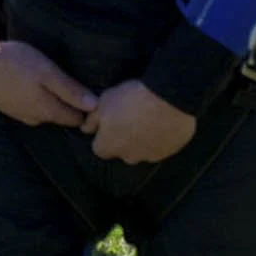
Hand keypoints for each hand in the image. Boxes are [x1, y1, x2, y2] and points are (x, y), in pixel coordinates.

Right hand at [0, 30, 95, 127]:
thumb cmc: (14, 63)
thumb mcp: (47, 72)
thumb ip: (70, 90)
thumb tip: (95, 106)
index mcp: (48, 110)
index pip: (76, 119)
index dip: (87, 109)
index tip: (93, 93)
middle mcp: (35, 118)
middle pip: (61, 116)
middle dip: (71, 106)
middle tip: (78, 86)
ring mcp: (20, 114)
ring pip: (45, 112)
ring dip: (52, 101)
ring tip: (56, 84)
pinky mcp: (8, 107)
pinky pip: (30, 107)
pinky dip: (36, 99)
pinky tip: (34, 84)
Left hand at [82, 81, 196, 165]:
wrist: (170, 99)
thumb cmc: (132, 98)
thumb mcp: (104, 101)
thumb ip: (92, 119)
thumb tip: (86, 128)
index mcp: (108, 146)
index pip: (99, 148)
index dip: (103, 135)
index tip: (109, 121)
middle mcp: (128, 157)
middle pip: (121, 151)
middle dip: (124, 139)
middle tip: (130, 117)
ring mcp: (150, 156)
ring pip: (142, 150)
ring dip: (143, 139)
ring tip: (149, 118)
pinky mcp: (170, 151)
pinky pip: (161, 147)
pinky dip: (160, 137)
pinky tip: (163, 120)